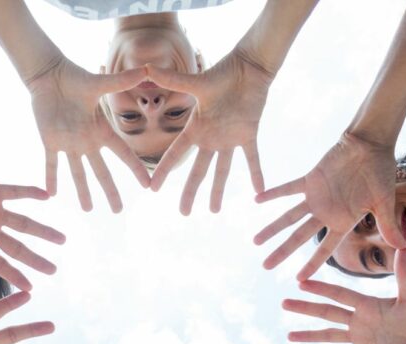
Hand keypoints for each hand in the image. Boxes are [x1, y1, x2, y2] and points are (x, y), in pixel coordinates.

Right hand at [0, 156, 60, 291]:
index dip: (15, 275)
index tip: (32, 288)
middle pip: (17, 248)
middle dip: (36, 259)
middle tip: (54, 271)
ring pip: (23, 223)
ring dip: (43, 231)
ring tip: (62, 239)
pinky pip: (16, 192)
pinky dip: (30, 193)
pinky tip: (48, 196)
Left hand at [27, 57, 151, 211]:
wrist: (49, 76)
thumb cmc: (75, 77)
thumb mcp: (100, 83)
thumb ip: (121, 81)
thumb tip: (147, 69)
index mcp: (101, 130)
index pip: (123, 154)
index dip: (135, 169)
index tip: (147, 185)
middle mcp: (87, 141)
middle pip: (101, 171)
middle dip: (110, 191)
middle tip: (118, 211)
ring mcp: (69, 143)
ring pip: (78, 173)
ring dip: (82, 191)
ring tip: (88, 210)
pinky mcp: (50, 141)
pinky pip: (51, 164)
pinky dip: (51, 178)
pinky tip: (52, 194)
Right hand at [146, 49, 271, 213]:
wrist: (249, 67)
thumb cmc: (222, 72)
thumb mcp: (196, 82)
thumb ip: (172, 79)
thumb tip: (146, 68)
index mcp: (195, 128)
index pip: (175, 154)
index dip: (165, 171)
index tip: (153, 188)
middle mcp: (210, 137)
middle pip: (198, 170)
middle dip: (191, 192)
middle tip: (184, 213)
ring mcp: (229, 138)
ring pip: (222, 170)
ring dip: (218, 190)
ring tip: (214, 211)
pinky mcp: (248, 134)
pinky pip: (252, 158)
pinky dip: (256, 173)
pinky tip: (259, 191)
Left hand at [254, 131, 404, 278]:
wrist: (371, 145)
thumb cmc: (381, 173)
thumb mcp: (385, 202)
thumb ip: (388, 225)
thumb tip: (403, 248)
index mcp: (343, 221)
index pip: (325, 248)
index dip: (312, 264)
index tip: (298, 280)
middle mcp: (326, 213)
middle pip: (299, 237)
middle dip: (283, 252)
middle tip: (265, 267)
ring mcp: (317, 197)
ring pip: (289, 217)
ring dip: (272, 228)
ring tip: (255, 242)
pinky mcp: (310, 180)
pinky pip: (288, 188)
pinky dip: (273, 193)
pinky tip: (256, 200)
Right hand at [286, 249, 405, 343]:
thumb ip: (404, 273)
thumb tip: (404, 245)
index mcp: (367, 304)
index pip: (338, 294)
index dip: (320, 289)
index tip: (301, 282)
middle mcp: (359, 319)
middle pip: (326, 313)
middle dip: (305, 309)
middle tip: (284, 304)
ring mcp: (359, 337)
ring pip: (328, 335)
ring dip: (309, 335)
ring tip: (289, 335)